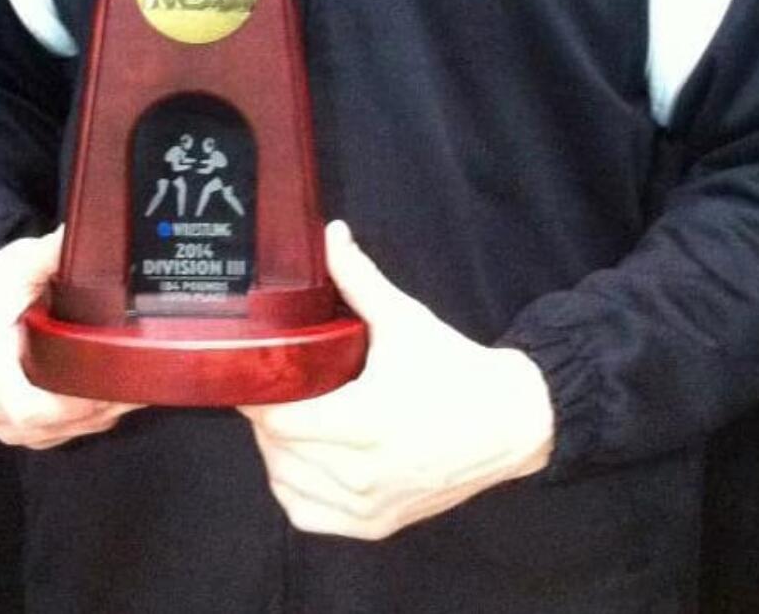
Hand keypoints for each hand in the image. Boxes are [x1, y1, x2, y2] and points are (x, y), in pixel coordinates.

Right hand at [0, 226, 140, 449]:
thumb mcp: (16, 264)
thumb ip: (51, 253)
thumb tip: (88, 235)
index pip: (31, 408)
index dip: (75, 405)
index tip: (109, 385)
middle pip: (53, 424)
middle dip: (100, 406)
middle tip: (141, 380)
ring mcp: (1, 419)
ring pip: (58, 433)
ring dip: (98, 415)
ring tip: (138, 387)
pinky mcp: (14, 425)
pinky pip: (55, 434)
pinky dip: (86, 420)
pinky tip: (113, 398)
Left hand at [240, 221, 553, 539]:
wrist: (508, 421)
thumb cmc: (455, 369)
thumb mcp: (404, 318)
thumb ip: (359, 278)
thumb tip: (331, 234)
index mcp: (364, 421)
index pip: (280, 420)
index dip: (257, 397)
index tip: (250, 373)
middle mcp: (362, 472)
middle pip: (278, 451)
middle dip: (267, 417)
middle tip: (271, 386)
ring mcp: (368, 505)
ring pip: (288, 486)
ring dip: (277, 454)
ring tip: (287, 418)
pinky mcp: (377, 524)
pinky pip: (310, 516)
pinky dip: (295, 491)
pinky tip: (301, 462)